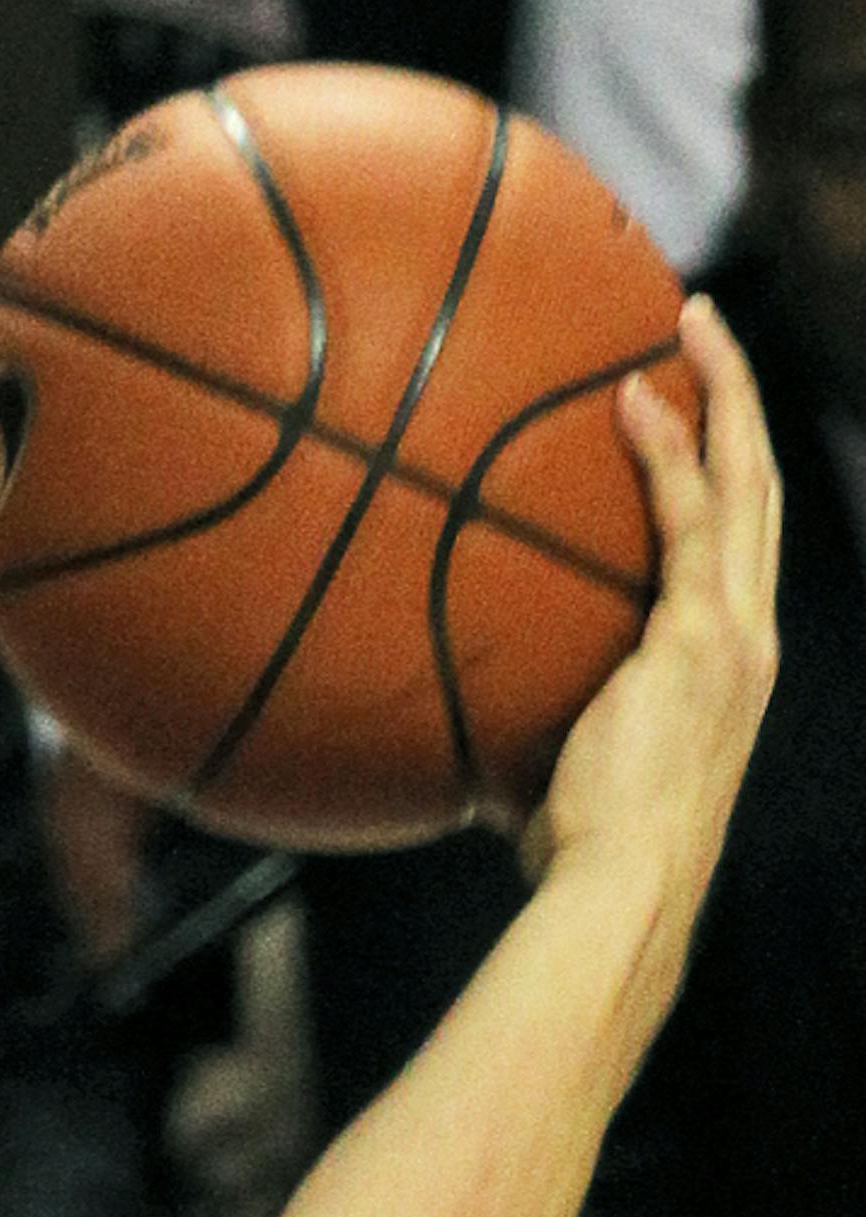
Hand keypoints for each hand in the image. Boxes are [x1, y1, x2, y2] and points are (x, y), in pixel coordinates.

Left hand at [522, 296, 780, 910]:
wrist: (619, 896)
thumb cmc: (581, 863)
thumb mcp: (560, 777)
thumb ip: (532, 731)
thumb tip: (456, 726)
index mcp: (728, 672)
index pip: (735, 550)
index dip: (720, 475)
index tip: (686, 416)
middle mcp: (749, 644)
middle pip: (761, 493)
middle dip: (740, 403)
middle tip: (701, 331)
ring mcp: (734, 637)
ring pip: (747, 484)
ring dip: (724, 393)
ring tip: (688, 320)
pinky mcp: (701, 640)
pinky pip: (690, 520)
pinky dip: (666, 452)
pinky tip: (630, 396)